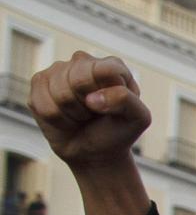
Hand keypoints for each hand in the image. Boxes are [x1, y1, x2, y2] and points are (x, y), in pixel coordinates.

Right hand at [29, 51, 151, 169]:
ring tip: (81, 116)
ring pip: (59, 94)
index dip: (105, 93)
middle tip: (95, 113)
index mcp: (111, 65)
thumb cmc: (118, 130)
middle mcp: (83, 61)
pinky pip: (42, 104)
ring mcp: (58, 70)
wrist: (94, 152)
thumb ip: (126, 101)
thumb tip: (92, 98)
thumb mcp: (138, 118)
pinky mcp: (39, 83)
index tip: (111, 107)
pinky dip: (56, 119)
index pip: (105, 70)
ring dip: (72, 115)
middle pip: (77, 81)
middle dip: (87, 107)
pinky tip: (65, 118)